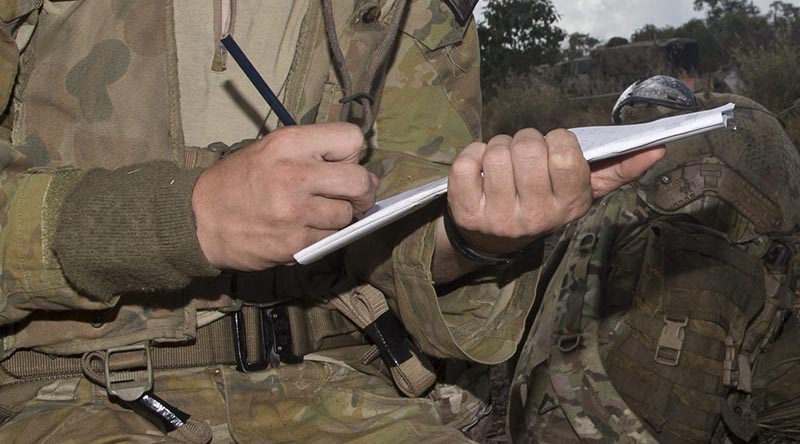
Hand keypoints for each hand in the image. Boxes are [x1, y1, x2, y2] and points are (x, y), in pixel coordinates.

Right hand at [192, 123, 378, 269]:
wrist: (199, 220)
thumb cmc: (239, 182)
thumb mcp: (271, 150)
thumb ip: (316, 155)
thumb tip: (368, 176)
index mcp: (289, 143)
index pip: (351, 139)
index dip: (352, 153)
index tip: (343, 163)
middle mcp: (294, 175)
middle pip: (360, 182)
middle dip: (362, 192)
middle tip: (353, 197)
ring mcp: (295, 213)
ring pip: (347, 216)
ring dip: (339, 217)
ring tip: (315, 214)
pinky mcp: (294, 244)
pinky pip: (330, 240)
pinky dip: (324, 237)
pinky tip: (304, 230)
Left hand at [445, 128, 664, 255]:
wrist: (494, 239)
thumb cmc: (544, 201)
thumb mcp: (583, 191)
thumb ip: (619, 169)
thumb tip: (658, 149)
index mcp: (568, 206)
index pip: (565, 151)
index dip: (556, 140)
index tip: (553, 150)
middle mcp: (535, 217)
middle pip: (528, 147)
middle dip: (525, 140)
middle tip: (525, 155)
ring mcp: (498, 218)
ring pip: (496, 151)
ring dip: (498, 146)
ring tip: (504, 163)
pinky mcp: (466, 213)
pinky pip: (465, 162)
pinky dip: (471, 154)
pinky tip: (479, 169)